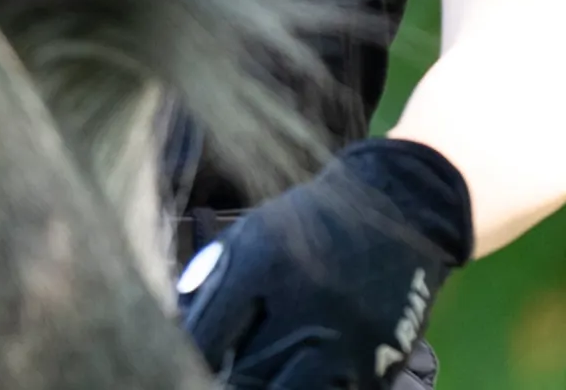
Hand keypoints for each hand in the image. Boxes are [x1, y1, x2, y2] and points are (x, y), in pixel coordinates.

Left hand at [177, 137, 471, 387]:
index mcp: (260, 266)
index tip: (185, 358)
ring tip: (253, 377)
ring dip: (265, 386)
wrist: (397, 207)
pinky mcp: (375, 362)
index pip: (209, 332)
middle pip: (245, 371)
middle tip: (215, 373)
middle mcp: (300, 305)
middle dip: (226, 376)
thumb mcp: (254, 232)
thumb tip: (182, 321)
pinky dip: (307, 387)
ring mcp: (341, 339)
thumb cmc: (311, 219)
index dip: (193, 354)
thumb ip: (216, 277)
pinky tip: (294, 375)